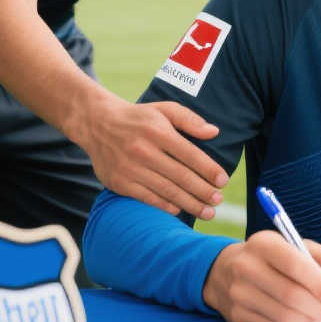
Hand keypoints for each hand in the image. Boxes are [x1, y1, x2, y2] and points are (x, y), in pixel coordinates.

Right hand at [77, 96, 227, 218]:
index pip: (190, 154)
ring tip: (207, 212)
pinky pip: (148, 198)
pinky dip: (165, 206)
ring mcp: (130, 168)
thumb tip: (214, 132)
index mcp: (157, 131)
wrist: (97, 124)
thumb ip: (189, 119)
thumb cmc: (138, 118)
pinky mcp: (119, 183)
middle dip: (203, 191)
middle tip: (218, 201)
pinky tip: (179, 209)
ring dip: (190, 203)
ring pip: (166, 190)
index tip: (223, 181)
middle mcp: (143, 150)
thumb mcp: (163, 109)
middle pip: (181, 176)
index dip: (209, 169)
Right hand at [203, 230, 320, 321]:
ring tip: (318, 317)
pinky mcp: (238, 316)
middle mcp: (246, 267)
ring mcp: (239, 293)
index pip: (294, 264)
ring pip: (284, 317)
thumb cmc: (273, 259)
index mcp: (263, 244)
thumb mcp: (299, 246)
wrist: (226, 271)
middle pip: (290, 295)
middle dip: (318, 308)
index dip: (318, 283)